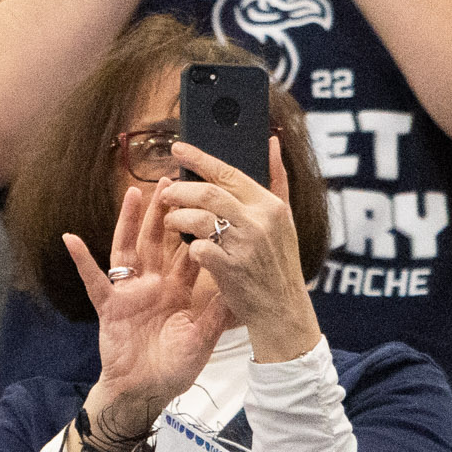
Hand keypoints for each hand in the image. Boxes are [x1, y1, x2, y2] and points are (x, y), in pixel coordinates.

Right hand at [65, 177, 228, 438]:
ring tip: (133, 192)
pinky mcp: (109, 305)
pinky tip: (71, 239)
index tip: (205, 199)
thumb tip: (237, 287)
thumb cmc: (175, 368)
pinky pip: (94, 279)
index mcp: (179, 291)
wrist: (146, 391)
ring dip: (129, 222)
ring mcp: (130, 293)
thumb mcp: (203, 340)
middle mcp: (154, 285)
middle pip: (158, 241)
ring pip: (129, 249)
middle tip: (170, 180)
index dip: (195, 227)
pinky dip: (82, 260)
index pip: (189, 252)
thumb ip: (216, 314)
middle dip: (164, 211)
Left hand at [161, 140, 321, 361]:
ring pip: (198, 218)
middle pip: (207, 192)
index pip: (229, 173)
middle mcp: (259, 221)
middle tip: (166, 195)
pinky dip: (190, 247)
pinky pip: (198, 248)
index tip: (177, 148)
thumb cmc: (279, 261)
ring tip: (171, 222)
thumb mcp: (285, 219)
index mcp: (271, 205)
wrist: (282, 308)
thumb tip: (271, 142)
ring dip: (177, 218)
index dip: (199, 158)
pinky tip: (189, 248)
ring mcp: (245, 245)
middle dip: (180, 191)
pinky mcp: (231, 269)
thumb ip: (277, 180)